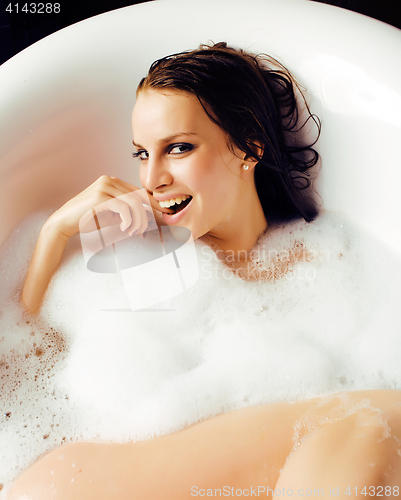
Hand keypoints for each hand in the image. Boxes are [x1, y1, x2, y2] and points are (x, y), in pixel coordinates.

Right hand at [46, 175, 172, 240]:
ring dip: (138, 220)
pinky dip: (129, 220)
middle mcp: (109, 180)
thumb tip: (147, 216)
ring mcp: (104, 186)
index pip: (138, 191)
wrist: (64, 222)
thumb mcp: (111, 213)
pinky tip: (125, 228)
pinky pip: (124, 208)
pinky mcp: (100, 196)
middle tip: (145, 230)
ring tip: (134, 232)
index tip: (162, 214)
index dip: (152, 203)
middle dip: (146, 215)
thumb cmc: (87, 219)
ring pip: (134, 203)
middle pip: (139, 196)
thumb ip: (127, 211)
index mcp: (112, 181)